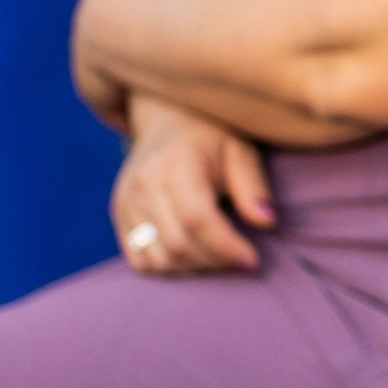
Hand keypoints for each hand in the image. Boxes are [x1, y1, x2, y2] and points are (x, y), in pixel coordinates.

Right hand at [112, 97, 275, 274]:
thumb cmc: (212, 135)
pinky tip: (194, 256)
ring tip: (220, 258)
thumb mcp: (240, 150)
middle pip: (178, 244)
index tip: (253, 261)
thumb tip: (267, 221)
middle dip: (216, 262)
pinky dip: (170, 268)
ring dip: (195, 269)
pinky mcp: (119, 215)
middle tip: (242, 260)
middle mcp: (143, 184)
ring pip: (159, 259)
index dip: (226, 247)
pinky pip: (141, 261)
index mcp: (176, 163)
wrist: (168, 118)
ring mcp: (126, 201)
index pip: (197, 219)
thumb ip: (253, 186)